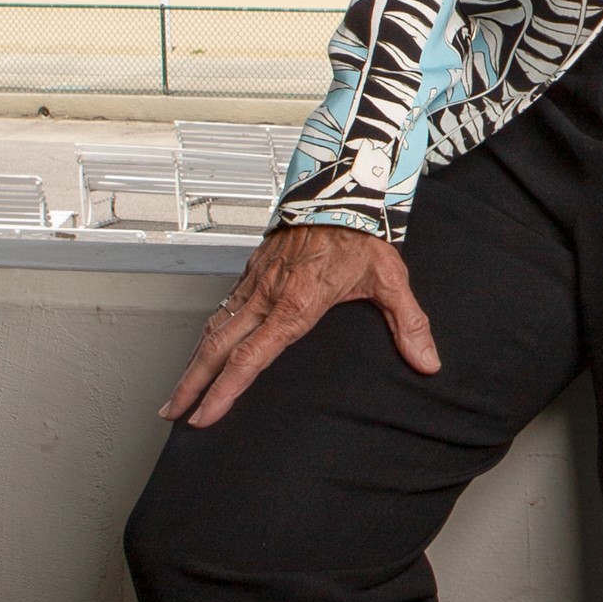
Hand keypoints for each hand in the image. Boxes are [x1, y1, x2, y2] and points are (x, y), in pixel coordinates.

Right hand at [160, 222, 438, 427]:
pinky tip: (201, 351)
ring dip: (192, 363)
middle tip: (174, 414)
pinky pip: (222, 308)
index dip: (225, 390)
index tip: (205, 416)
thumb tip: (428, 363)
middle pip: (217, 348)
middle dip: (192, 385)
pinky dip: (206, 335)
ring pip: (213, 329)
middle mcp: (267, 296)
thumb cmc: (362, 232)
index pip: (251, 358)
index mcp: (296, 305)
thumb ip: (408, 325)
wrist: (340, 185)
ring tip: (177, 393)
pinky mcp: (253, 270)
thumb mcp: (390, 279)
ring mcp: (255, 282)